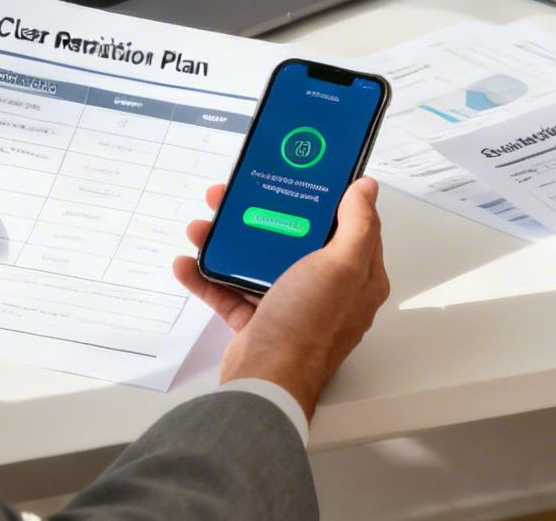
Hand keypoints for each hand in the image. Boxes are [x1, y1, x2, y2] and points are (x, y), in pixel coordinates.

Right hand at [173, 179, 389, 417]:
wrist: (266, 383)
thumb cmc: (308, 325)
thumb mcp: (342, 266)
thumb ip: (358, 224)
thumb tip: (367, 188)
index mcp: (357, 277)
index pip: (352, 226)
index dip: (332, 197)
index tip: (307, 174)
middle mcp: (327, 291)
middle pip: (296, 239)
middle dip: (264, 213)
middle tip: (234, 195)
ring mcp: (291, 306)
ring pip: (259, 261)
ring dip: (228, 241)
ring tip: (202, 225)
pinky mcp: (258, 322)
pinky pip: (231, 291)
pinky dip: (208, 277)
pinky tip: (188, 262)